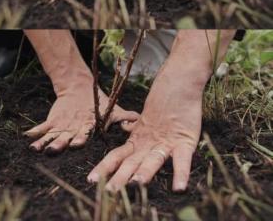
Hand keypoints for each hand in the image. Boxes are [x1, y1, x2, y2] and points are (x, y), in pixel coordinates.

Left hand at [23, 30, 137, 152]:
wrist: (81, 93)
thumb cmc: (98, 105)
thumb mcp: (112, 110)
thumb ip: (124, 117)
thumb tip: (139, 118)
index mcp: (87, 129)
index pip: (84, 134)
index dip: (80, 139)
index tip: (77, 143)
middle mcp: (73, 132)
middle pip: (65, 140)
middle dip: (59, 145)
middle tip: (52, 150)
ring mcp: (61, 128)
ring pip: (52, 138)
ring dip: (44, 143)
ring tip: (36, 148)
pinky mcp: (52, 123)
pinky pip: (42, 129)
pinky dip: (34, 132)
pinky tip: (27, 135)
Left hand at [86, 61, 201, 191]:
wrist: (177, 84)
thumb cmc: (162, 105)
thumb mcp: (144, 121)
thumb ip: (134, 131)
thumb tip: (124, 131)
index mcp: (137, 141)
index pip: (116, 156)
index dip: (104, 168)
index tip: (91, 180)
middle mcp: (148, 144)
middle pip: (131, 163)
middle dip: (119, 177)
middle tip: (108, 192)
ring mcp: (166, 143)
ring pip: (152, 160)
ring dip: (144, 173)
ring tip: (136, 185)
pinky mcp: (184, 141)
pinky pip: (183, 160)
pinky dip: (181, 174)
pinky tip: (179, 188)